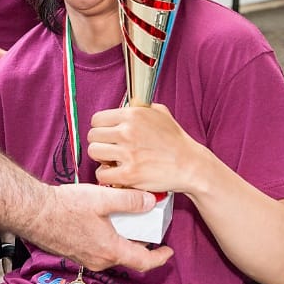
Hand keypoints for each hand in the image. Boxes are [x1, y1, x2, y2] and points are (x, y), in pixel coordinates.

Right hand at [33, 183, 173, 272]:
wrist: (33, 213)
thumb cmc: (65, 207)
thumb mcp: (103, 198)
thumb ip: (129, 200)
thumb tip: (149, 202)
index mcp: (110, 250)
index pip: (143, 262)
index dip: (160, 258)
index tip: (168, 251)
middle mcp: (99, 260)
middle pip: (128, 257)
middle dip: (141, 244)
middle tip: (148, 227)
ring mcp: (85, 259)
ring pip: (113, 254)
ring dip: (123, 240)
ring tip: (127, 221)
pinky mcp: (74, 253)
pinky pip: (99, 251)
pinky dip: (108, 240)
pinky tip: (105, 222)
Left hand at [87, 104, 202, 195]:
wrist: (190, 165)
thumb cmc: (176, 141)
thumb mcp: (160, 113)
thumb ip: (139, 108)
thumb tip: (125, 107)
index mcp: (132, 115)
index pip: (97, 119)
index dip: (101, 128)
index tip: (107, 135)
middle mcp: (128, 132)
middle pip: (92, 136)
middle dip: (100, 143)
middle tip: (110, 149)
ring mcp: (127, 154)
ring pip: (94, 153)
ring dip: (101, 158)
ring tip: (112, 160)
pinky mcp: (129, 175)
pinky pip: (102, 174)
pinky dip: (107, 175)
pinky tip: (117, 173)